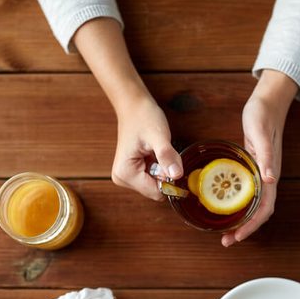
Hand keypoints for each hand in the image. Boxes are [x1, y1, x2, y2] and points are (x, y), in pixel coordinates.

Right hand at [72, 18, 181, 200]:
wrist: (134, 105)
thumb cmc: (143, 117)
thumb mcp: (158, 137)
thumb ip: (167, 156)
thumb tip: (176, 175)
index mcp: (125, 174)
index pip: (156, 193)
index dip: (170, 182)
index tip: (173, 163)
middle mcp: (122, 179)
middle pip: (156, 190)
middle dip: (165, 175)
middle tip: (162, 153)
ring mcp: (126, 176)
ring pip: (156, 185)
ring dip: (162, 170)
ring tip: (156, 151)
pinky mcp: (132, 172)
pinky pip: (153, 178)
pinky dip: (159, 168)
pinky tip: (153, 153)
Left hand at [222, 70, 296, 246]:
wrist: (268, 103)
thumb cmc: (263, 116)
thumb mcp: (260, 134)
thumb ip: (266, 157)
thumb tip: (270, 180)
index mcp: (270, 173)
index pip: (264, 208)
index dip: (252, 225)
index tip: (237, 236)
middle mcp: (267, 178)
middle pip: (259, 212)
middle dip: (245, 229)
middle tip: (226, 240)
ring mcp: (261, 174)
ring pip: (254, 205)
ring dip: (242, 220)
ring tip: (226, 231)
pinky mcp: (254, 169)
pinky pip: (248, 194)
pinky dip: (239, 205)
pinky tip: (226, 207)